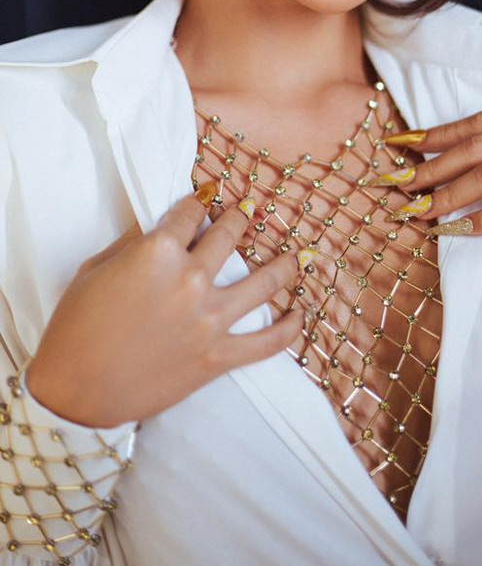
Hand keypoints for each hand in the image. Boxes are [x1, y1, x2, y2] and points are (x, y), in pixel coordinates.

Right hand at [26, 195, 302, 427]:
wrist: (74, 392)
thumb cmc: (75, 328)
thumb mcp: (95, 270)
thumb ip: (134, 242)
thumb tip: (160, 223)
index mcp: (158, 252)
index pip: (190, 212)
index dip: (199, 201)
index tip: (207, 197)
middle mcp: (191, 279)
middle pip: (230, 235)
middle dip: (240, 218)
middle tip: (248, 212)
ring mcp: (210, 319)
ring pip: (264, 280)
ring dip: (284, 264)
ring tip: (295, 255)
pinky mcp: (218, 356)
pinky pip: (267, 342)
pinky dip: (290, 328)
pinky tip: (300, 313)